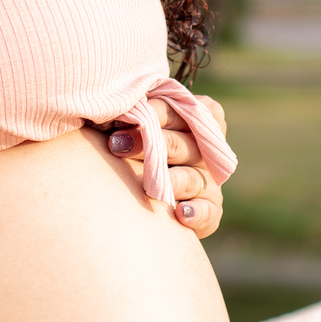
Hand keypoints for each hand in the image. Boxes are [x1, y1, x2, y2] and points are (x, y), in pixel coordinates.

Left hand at [107, 96, 227, 238]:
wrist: (149, 184)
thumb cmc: (141, 142)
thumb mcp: (143, 121)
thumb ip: (136, 111)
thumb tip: (110, 108)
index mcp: (198, 119)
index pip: (183, 110)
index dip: (156, 110)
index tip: (127, 112)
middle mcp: (207, 149)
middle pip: (180, 144)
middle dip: (148, 143)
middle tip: (116, 144)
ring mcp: (209, 180)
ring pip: (192, 178)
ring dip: (169, 180)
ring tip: (148, 186)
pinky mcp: (210, 209)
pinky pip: (208, 211)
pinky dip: (197, 212)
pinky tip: (181, 213)